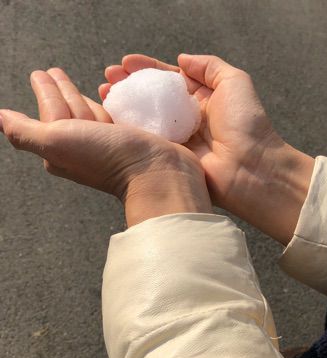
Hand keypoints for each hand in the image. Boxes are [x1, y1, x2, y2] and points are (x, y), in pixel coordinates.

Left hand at [0, 68, 211, 226]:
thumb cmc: (107, 157)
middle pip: (70, 112)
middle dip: (62, 92)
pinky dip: (112, 104)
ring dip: (84, 96)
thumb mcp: (55, 142)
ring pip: (94, 114)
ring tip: (78, 82)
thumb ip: (24, 131)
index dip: (45, 92)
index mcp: (63, 148)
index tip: (41, 73)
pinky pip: (117, 116)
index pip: (51, 112)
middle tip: (53, 73)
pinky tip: (112, 96)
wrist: (158, 172)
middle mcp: (86, 147)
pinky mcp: (134, 140)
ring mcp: (111, 144)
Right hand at [100, 54, 314, 243]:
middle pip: (153, 97)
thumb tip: (182, 58)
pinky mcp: (171, 157)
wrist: (250, 167)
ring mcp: (178, 139)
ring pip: (146, 118)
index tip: (125, 62)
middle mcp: (188, 118)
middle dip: (130, 85)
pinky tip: (111, 117)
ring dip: (124, 105)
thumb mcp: (234, 82)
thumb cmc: (246, 123)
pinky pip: (148, 139)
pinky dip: (129, 128)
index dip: (147, 69)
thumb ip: (209, 66)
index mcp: (204, 99)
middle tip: (108, 76)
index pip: (170, 79)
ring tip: (104, 92)